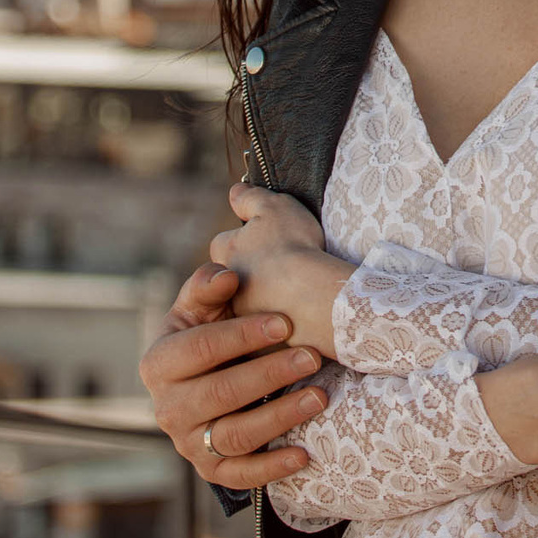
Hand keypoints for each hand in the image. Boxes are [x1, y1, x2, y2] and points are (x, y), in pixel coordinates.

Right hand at [141, 261, 328, 487]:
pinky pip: (240, 476)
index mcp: (159, 362)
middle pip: (219, 393)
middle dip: (269, 374)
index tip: (285, 322)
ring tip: (319, 397)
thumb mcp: (199, 308)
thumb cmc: (208, 333)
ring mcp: (188, 443)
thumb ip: (206, 286)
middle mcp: (167, 408)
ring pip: (234, 436)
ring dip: (279, 416)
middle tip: (312, 356)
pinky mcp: (211, 470)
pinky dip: (272, 469)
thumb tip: (226, 275)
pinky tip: (305, 454)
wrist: (202, 382)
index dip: (243, 334)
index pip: (200, 348)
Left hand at [212, 184, 353, 358]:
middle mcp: (227, 288)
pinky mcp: (262, 345)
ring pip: (252, 306)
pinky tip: (302, 322)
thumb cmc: (292, 245)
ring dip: (267, 302)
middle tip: (283, 271)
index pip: (228, 243)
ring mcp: (243, 318)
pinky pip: (271, 335)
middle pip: (237, 278)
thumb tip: (235, 192)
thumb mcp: (273, 207)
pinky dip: (283, 327)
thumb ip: (250, 198)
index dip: (249, 241)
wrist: (311, 295)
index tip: (271, 243)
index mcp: (226, 252)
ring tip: (296, 297)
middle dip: (253, 276)